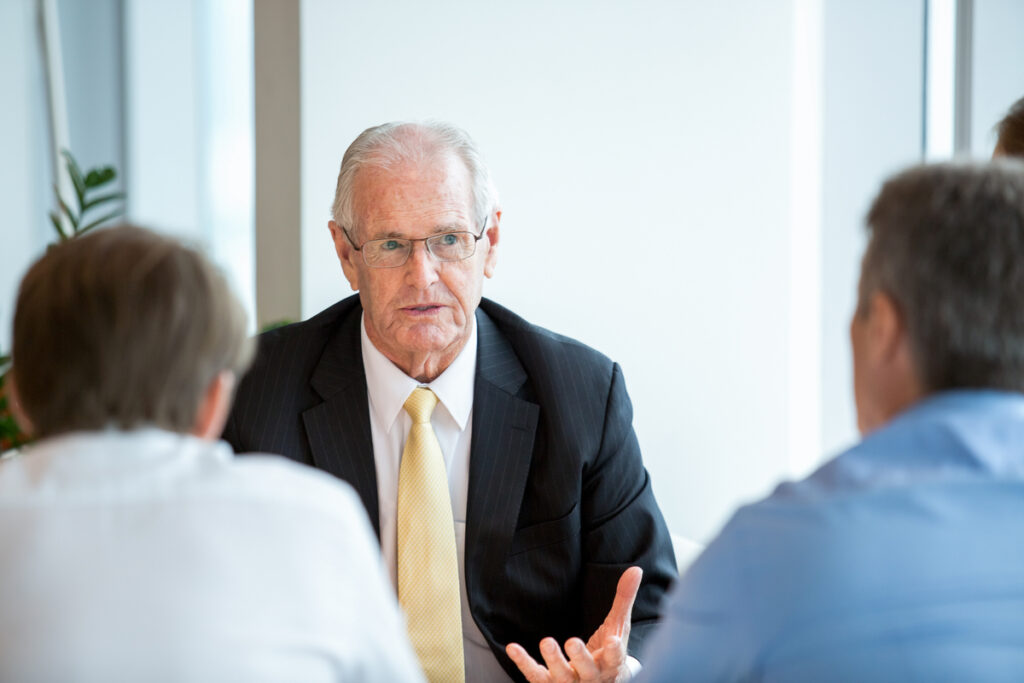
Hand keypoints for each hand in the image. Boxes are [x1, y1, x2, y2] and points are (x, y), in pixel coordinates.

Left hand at [506, 566, 642, 682]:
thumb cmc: (609, 652)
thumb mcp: (619, 627)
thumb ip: (624, 600)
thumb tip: (636, 569)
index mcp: (611, 664)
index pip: (615, 659)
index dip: (614, 652)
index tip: (613, 641)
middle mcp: (591, 677)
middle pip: (586, 670)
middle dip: (580, 658)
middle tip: (572, 641)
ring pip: (561, 676)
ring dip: (554, 660)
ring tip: (547, 642)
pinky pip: (535, 676)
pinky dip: (524, 663)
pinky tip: (513, 648)